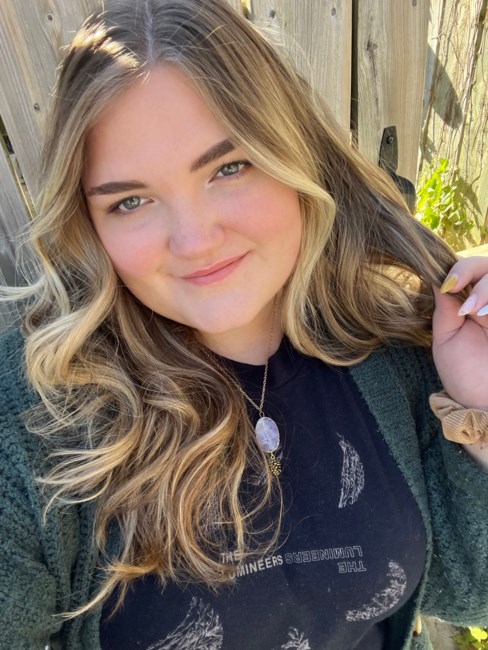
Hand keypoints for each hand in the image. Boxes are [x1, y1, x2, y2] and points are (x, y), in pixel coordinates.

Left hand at [432, 256, 487, 409]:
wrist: (485, 404)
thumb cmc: (465, 375)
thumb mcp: (446, 339)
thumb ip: (444, 308)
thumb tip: (436, 277)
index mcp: (474, 301)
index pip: (472, 267)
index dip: (462, 269)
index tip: (449, 285)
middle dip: (476, 276)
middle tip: (465, 302)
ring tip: (475, 313)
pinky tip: (486, 316)